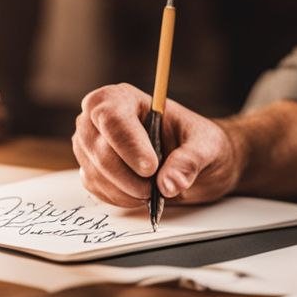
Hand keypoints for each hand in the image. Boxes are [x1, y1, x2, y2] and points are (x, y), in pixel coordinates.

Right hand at [72, 83, 241, 206]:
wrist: (193, 163)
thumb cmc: (197, 143)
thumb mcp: (206, 146)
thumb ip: (190, 161)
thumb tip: (170, 183)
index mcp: (124, 98)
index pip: (111, 116)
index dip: (129, 144)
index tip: (151, 168)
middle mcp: (98, 118)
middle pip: (99, 149)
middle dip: (129, 176)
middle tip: (157, 188)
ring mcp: (89, 145)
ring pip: (96, 173)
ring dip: (127, 190)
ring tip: (154, 189)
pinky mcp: (90, 169)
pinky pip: (97, 189)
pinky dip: (122, 198)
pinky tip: (141, 193)